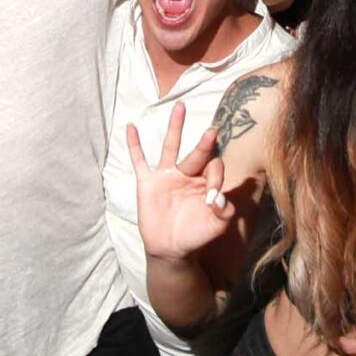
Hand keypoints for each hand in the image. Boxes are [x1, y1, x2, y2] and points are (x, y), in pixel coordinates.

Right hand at [128, 102, 237, 260]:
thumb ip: (224, 212)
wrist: (171, 249)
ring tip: (180, 106)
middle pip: (197, 153)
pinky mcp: (148, 182)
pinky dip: (134, 144)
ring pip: (171, 146)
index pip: (214, 169)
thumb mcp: (216, 226)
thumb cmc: (196, 235)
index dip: (216, 179)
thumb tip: (218, 198)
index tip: (213, 197)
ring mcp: (167, 176)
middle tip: (212, 132)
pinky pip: (139, 160)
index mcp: (205, 181)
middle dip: (204, 144)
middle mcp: (187, 174)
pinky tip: (131, 126)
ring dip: (176, 127)